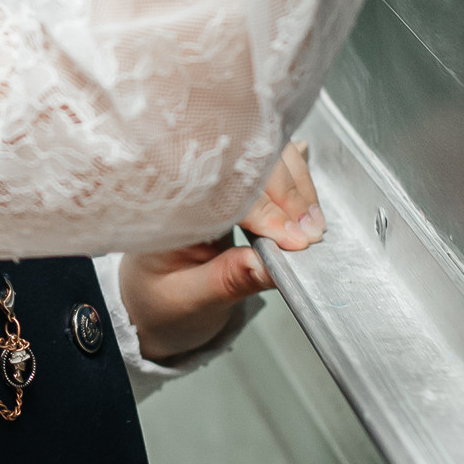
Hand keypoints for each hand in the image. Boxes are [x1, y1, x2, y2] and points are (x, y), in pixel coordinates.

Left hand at [118, 142, 322, 364]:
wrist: (151, 305)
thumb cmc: (159, 302)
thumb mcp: (188, 299)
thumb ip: (227, 280)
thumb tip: (270, 264)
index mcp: (167, 207)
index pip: (223, 191)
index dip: (264, 211)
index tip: (293, 239)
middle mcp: (189, 184)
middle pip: (248, 164)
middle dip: (288, 195)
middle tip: (311, 232)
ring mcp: (213, 180)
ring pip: (264, 159)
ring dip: (296, 187)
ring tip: (312, 223)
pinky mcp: (233, 186)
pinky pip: (268, 168)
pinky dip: (293, 182)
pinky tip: (305, 199)